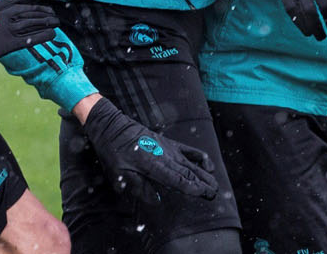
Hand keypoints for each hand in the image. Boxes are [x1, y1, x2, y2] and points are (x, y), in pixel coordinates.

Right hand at [0, 0, 60, 72]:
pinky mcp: (9, 43)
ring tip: (55, 22)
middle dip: (41, 10)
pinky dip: (42, 35)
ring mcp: (6, 29)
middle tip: (51, 11)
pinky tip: (52, 34)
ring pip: (31, 22)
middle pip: (27, 10)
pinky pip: (30, 38)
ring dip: (45, 21)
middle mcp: (2, 16)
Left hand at [81, 99, 217, 203]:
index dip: (192, 187)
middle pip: (188, 173)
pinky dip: (200, 157)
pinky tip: (208, 165)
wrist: (112, 126)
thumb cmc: (114, 152)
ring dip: (204, 175)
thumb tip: (156, 200)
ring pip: (191, 163)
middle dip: (203, 184)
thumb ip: (138, 188)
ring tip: (214, 185)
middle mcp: (165, 156)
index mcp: (153, 165)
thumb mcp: (119, 174)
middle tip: (214, 195)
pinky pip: (189, 150)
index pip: (178, 179)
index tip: (203, 194)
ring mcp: (169, 148)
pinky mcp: (169, 143)